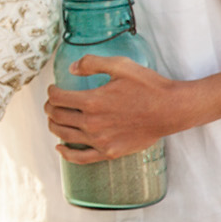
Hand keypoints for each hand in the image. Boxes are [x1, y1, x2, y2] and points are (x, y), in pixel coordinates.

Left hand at [45, 56, 195, 163]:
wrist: (171, 110)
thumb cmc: (148, 86)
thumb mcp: (121, 65)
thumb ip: (92, 63)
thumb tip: (70, 68)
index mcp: (92, 101)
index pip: (57, 98)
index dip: (51, 91)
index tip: (54, 88)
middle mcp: (92, 123)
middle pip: (57, 116)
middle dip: (50, 107)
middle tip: (53, 102)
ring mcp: (100, 140)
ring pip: (64, 135)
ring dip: (53, 125)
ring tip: (54, 118)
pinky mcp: (109, 152)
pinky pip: (80, 158)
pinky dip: (66, 153)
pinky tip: (60, 147)